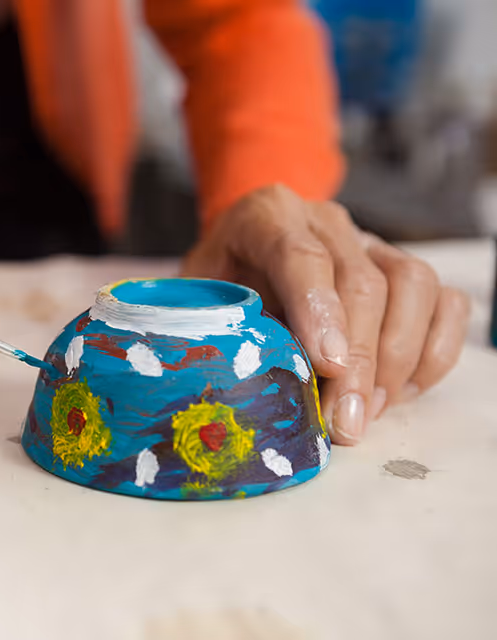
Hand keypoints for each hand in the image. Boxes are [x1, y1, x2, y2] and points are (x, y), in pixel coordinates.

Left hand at [180, 185, 470, 444]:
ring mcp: (372, 242)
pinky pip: (444, 304)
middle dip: (359, 362)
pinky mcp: (403, 268)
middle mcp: (327, 222)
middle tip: (346, 422)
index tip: (327, 365)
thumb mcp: (202, 297)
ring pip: (413, 287)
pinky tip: (396, 393)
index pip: (300, 255)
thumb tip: (247, 383)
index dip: (317, 309)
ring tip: (366, 413)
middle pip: (362, 283)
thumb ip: (221, 325)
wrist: (245, 250)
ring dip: (397, 361)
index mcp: (268, 216)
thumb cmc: (222, 280)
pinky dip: (431, 354)